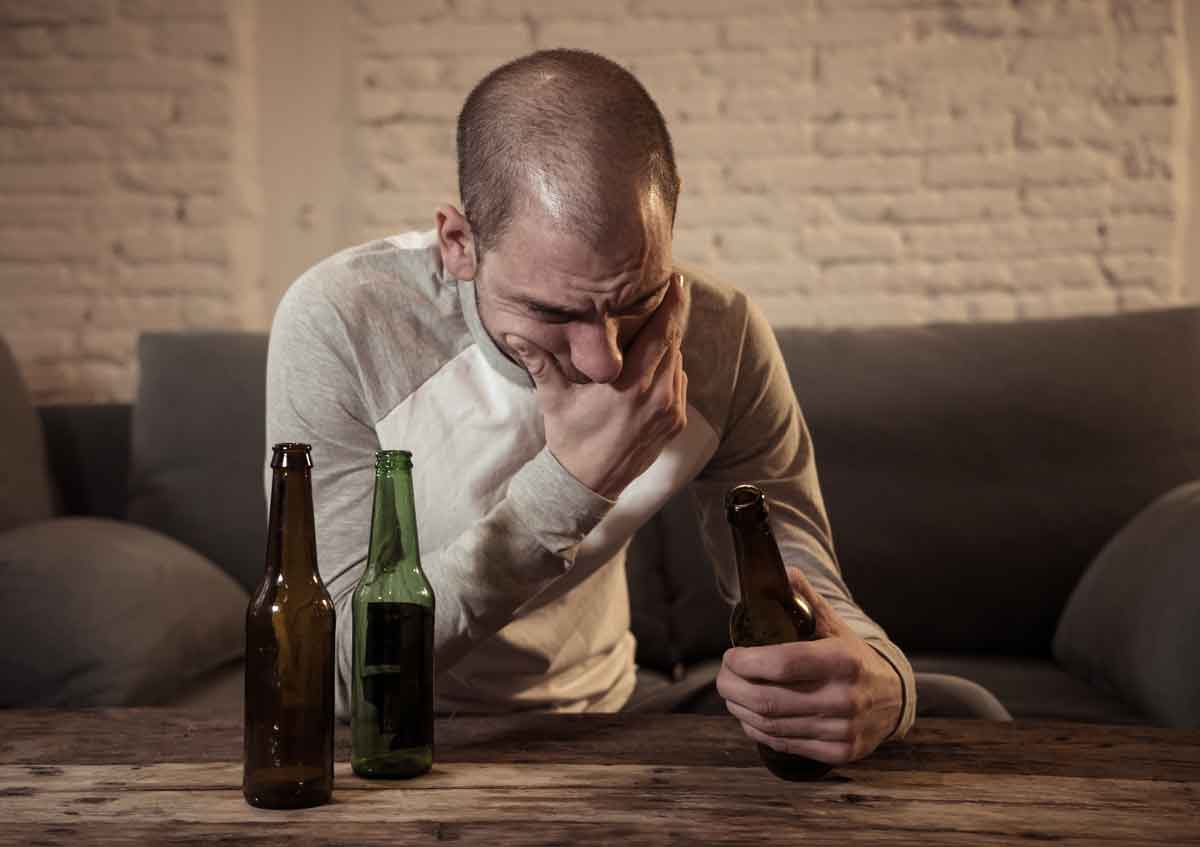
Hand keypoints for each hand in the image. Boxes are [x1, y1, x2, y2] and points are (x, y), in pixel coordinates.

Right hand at [509, 274, 688, 499]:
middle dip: (671, 317)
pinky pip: (679, 384)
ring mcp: (670, 411)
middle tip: (670, 290)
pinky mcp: (676, 423)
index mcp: (630, 385)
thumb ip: (540, 362)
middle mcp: (657, 396)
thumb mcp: (554, 398)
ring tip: (653, 330)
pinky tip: (651, 367)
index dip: (670, 305)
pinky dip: (670, 371)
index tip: (675, 281)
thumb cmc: (569, 438)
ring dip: (667, 347)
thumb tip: (515, 333)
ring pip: (678, 362)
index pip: (661, 334)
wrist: (587, 484)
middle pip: (674, 342)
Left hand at [716, 565, 903, 764]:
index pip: (783, 664)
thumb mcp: (835, 626)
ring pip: (771, 725)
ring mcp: (843, 728)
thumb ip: (807, 600)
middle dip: (732, 688)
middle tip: (723, 677)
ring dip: (741, 710)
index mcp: (842, 660)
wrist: (894, 697)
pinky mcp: (840, 752)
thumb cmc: (854, 658)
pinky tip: (751, 717)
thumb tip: (784, 572)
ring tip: (732, 695)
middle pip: (768, 700)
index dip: (747, 662)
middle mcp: (844, 696)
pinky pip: (785, 744)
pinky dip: (759, 731)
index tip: (730, 656)